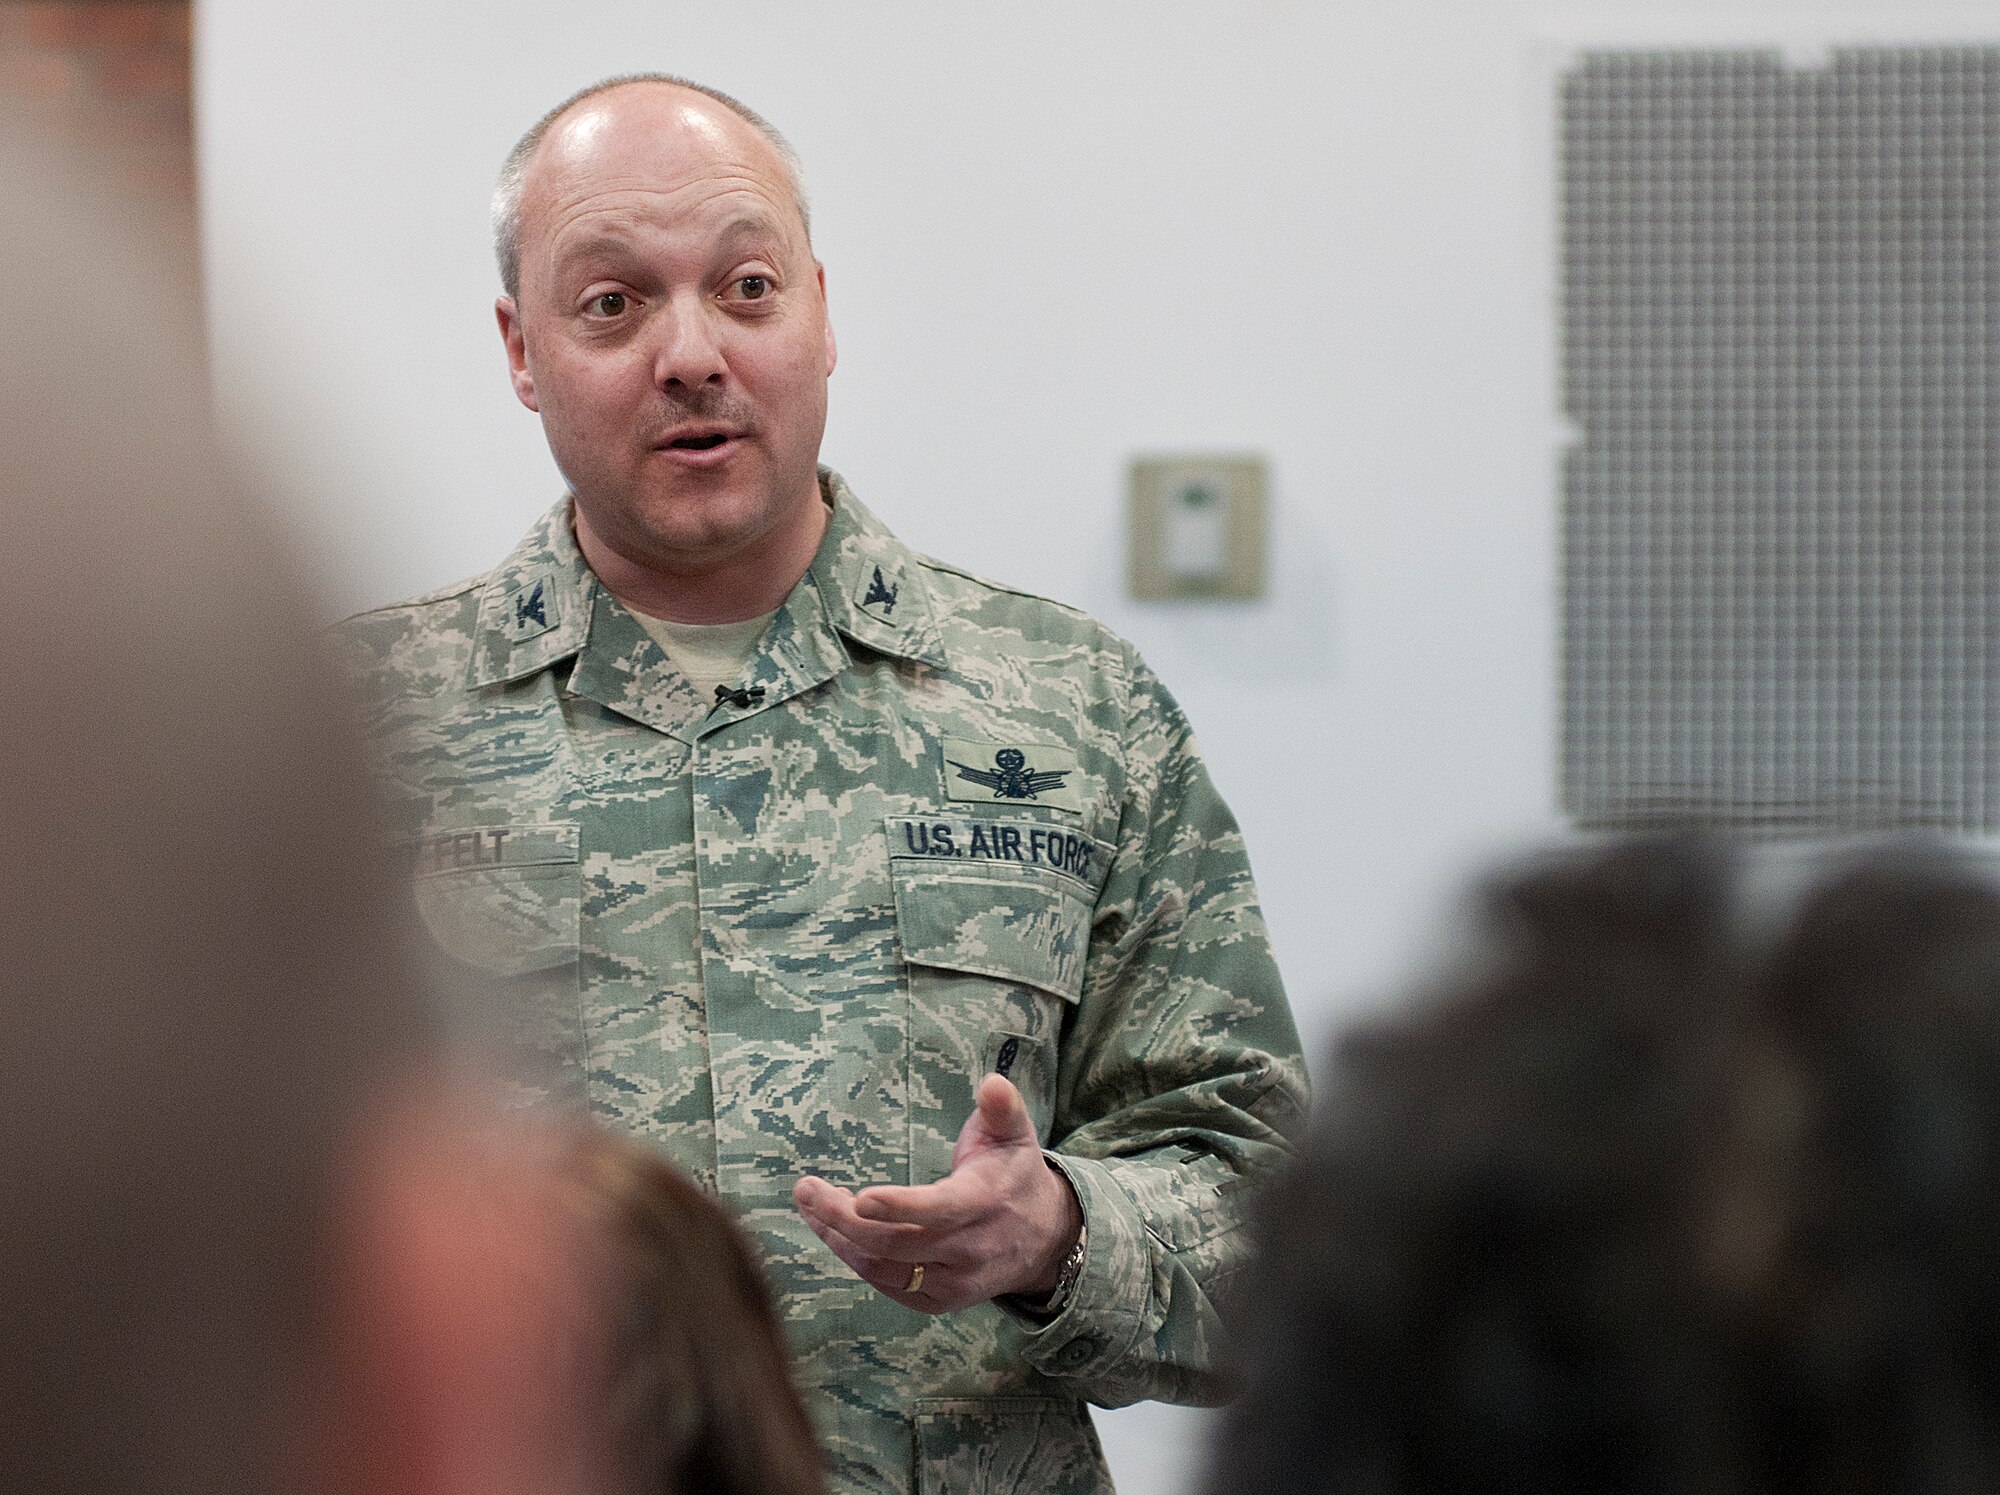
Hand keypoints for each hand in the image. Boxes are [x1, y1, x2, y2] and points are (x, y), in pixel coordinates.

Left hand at [792, 1073, 1082, 1313]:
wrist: (1044, 1240)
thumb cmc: (1015, 1175)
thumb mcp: (1016, 1136)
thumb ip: (1002, 1108)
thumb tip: (991, 1082)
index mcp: (984, 1204)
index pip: (938, 1210)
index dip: (898, 1207)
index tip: (859, 1196)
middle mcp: (969, 1250)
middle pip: (895, 1244)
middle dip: (843, 1219)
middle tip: (805, 1190)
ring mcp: (953, 1282)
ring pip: (884, 1269)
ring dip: (840, 1239)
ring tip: (811, 1207)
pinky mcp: (938, 1301)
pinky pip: (888, 1286)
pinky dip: (856, 1260)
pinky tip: (834, 1232)